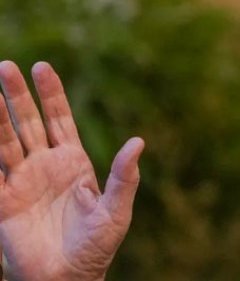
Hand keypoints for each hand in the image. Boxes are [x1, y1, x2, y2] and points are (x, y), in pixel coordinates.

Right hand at [0, 61, 143, 280]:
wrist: (68, 279)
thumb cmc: (96, 247)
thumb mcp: (116, 211)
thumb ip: (124, 177)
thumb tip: (138, 141)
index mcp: (74, 162)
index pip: (60, 120)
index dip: (51, 94)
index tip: (42, 67)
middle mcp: (45, 166)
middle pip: (29, 123)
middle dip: (18, 95)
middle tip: (7, 66)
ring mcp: (22, 182)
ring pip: (6, 142)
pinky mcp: (4, 202)